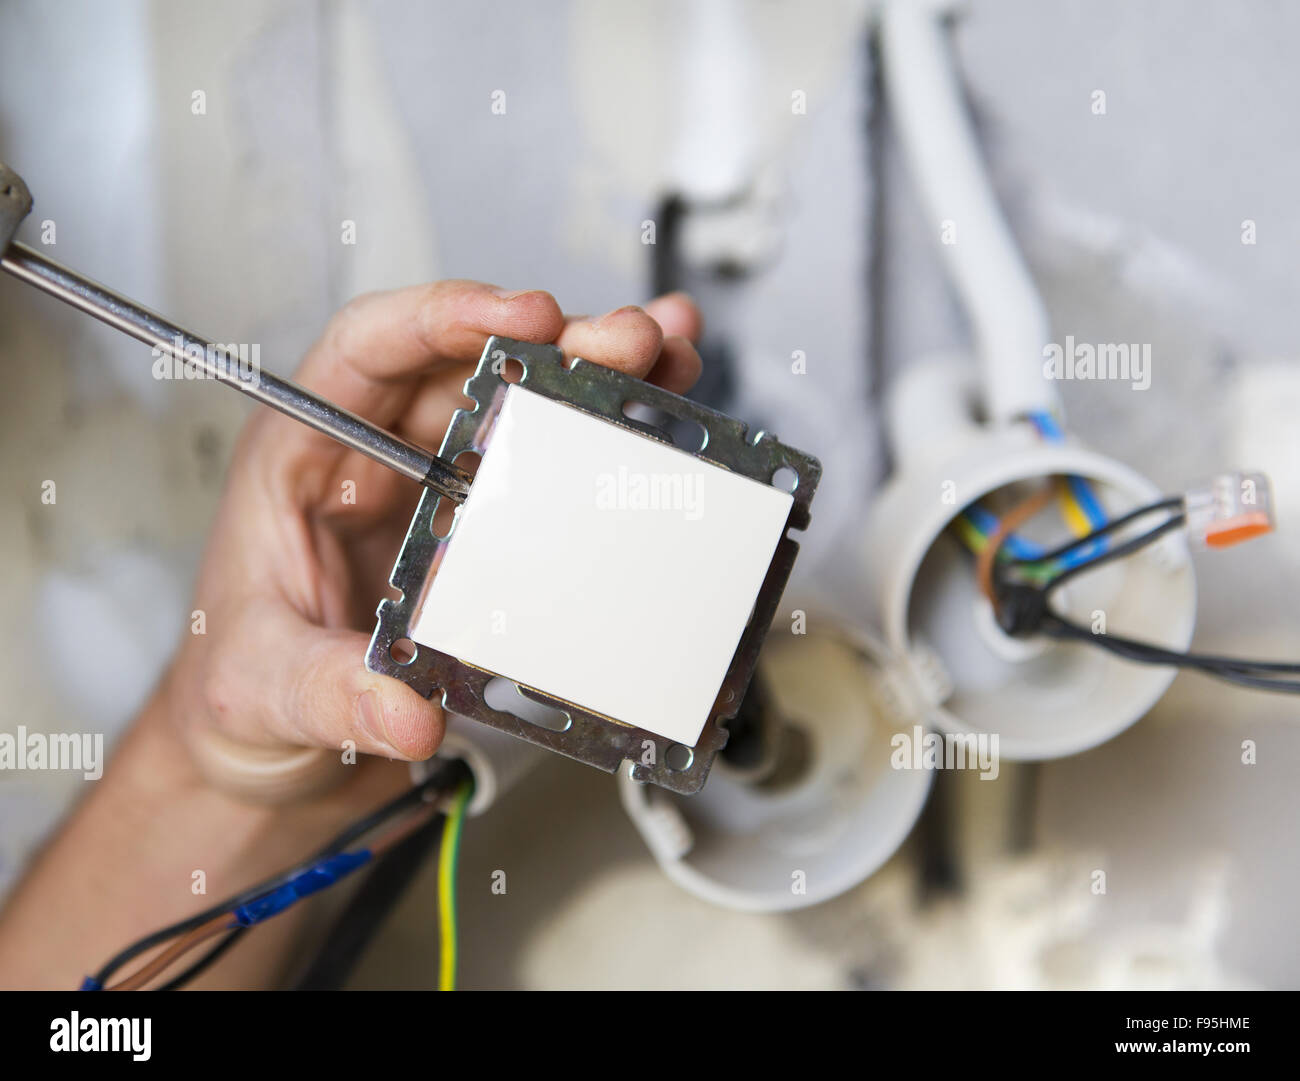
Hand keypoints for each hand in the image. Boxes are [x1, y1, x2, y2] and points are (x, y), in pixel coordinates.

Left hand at [163, 282, 701, 788]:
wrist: (271, 749)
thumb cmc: (241, 692)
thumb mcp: (263, 688)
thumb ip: (328, 693)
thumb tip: (402, 708)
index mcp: (307, 459)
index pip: (368, 350)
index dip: (443, 316)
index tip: (518, 316)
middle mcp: (380, 459)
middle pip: (470, 370)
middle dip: (554, 346)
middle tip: (626, 343)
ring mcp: (439, 496)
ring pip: (522, 409)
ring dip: (596, 378)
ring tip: (667, 357)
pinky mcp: (486, 538)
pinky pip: (550, 476)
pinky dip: (607, 441)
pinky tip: (660, 414)